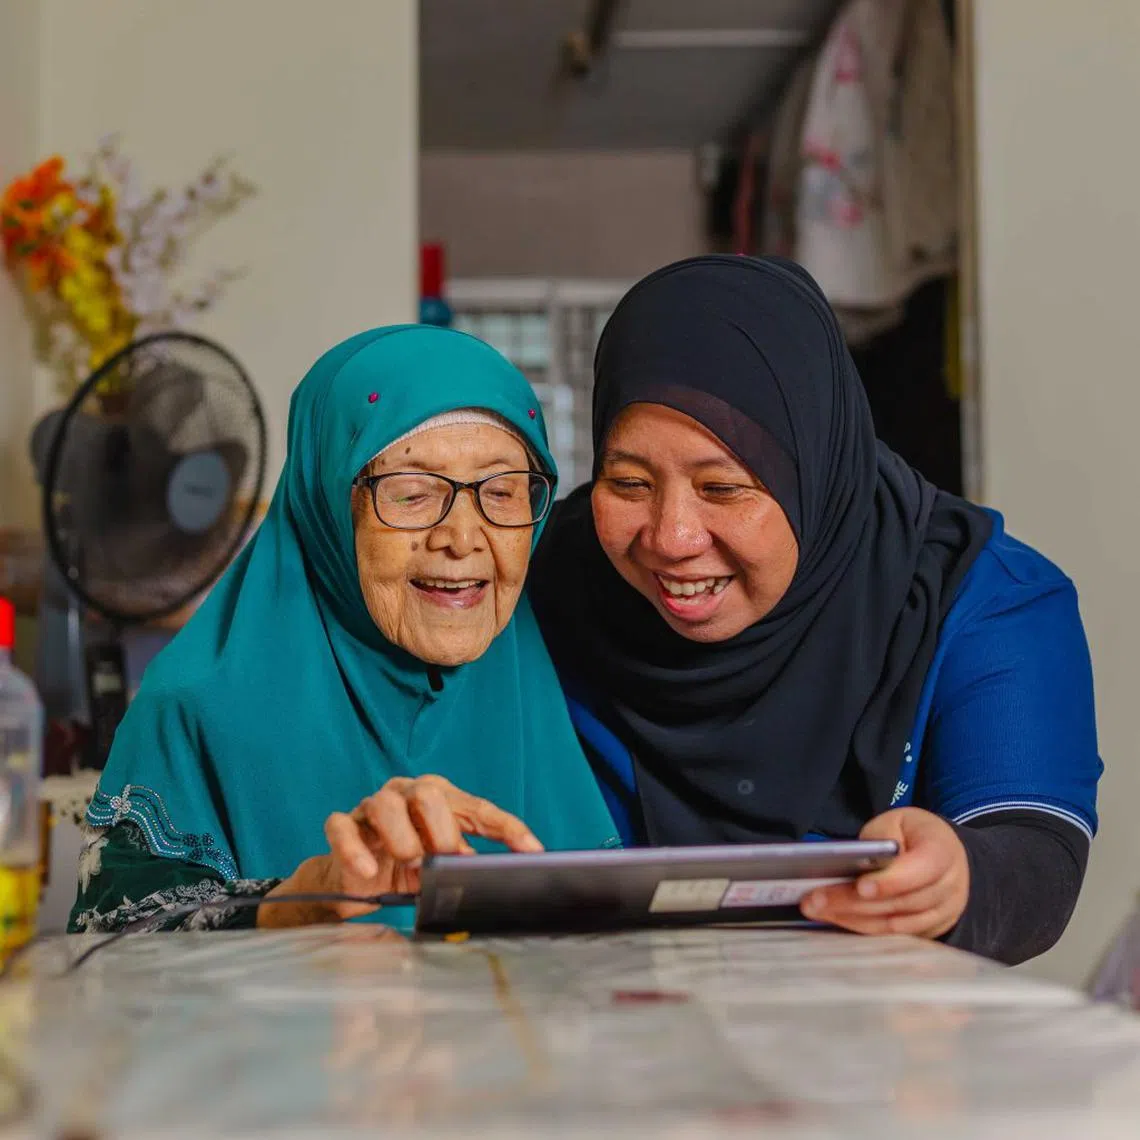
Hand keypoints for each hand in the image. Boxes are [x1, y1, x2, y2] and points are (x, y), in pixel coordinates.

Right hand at [257, 775, 542, 927]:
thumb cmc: (405, 865)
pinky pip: (343, 827)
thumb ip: (461, 862)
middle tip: (442, 859)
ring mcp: (372, 806)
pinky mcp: (343, 824)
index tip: (531, 850)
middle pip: (430, 794)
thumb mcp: (440, 865)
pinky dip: (356, 851)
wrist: (355, 880)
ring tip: (409, 862)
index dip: (506, 828)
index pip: (478, 809)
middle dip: (442, 831)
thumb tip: (490, 874)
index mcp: (440, 798)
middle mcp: (407, 793)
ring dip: (403, 839)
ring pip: (386, 805)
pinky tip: (369, 871)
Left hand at [799, 807, 968, 938]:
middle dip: (854, 902)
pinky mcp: (930, 929)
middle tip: (815, 900)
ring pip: (895, 924)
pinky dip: (863, 928)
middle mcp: (950, 886)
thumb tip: (855, 863)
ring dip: (852, 919)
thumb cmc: (911, 834)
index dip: (891, 881)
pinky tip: (836, 918)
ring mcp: (943, 913)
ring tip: (817, 909)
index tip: (860, 887)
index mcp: (944, 850)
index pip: (922, 869)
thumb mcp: (895, 822)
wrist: (940, 851)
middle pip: (901, 901)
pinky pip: (894, 935)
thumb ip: (881, 841)